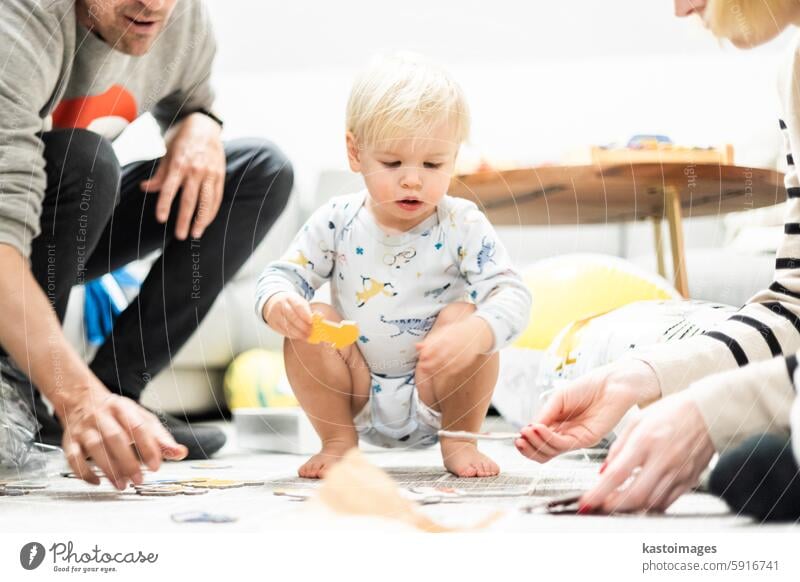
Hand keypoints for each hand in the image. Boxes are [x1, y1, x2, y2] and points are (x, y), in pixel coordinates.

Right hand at [56, 386, 186, 489]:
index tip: (155, 466)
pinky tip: (97, 482)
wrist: (82, 399)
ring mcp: (84, 428)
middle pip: (115, 438)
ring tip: (121, 485)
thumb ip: (160, 437)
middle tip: (139, 479)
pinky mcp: (69, 441)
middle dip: (128, 461)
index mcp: (123, 408)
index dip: (148, 447)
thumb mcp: (141, 418)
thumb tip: (180, 453)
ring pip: (95, 448)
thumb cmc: (117, 413)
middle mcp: (102, 416)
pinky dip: (84, 472)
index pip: (138, 427)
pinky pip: (73, 458)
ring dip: (109, 469)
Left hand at [140, 112, 224, 239]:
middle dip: (184, 220)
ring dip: (201, 220)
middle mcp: (195, 170)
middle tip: (180, 236)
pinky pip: (216, 197)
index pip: (169, 189)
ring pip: (206, 202)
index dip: (164, 205)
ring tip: (196, 233)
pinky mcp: (219, 175)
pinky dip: (211, 211)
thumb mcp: (167, 153)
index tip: (161, 219)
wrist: (204, 126)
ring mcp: (209, 173)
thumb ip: (160, 174)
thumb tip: (145, 188)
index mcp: (178, 164)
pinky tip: (206, 221)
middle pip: (189, 200)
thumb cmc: (182, 139)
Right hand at [263, 292, 312, 338]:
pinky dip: (292, 335)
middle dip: (303, 326)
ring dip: (298, 333)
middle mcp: (281, 305)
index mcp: (290, 298)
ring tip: (306, 336)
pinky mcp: (273, 324)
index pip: (298, 306)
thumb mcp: (299, 302)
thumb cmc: (290, 303)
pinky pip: (283, 331)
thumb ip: (308, 310)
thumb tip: (319, 318)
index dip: (305, 314)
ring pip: (287, 326)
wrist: (273, 302)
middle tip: (311, 332)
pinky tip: (299, 336)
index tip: (312, 322)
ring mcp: (275, 315)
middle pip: (292, 317)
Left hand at [415, 316, 491, 383]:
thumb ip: (429, 341)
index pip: (436, 346)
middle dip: (430, 364)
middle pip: (441, 357)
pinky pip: (454, 369)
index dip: (427, 353)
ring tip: (428, 371)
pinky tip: (439, 373)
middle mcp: (455, 346)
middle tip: (422, 367)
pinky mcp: (465, 361)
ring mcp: (461, 354)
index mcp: (448, 337)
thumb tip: (417, 346)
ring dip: (436, 370)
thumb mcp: (443, 332)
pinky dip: (446, 372)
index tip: (421, 357)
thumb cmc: (456, 332)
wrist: (476, 333)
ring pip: (447, 365)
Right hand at [515, 359, 660, 461]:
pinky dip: (548, 438)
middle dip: (528, 449)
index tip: (517, 437)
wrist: (613, 383)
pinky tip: (539, 429)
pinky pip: (563, 444)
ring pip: (551, 452)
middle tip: (519, 440)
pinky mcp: (587, 440)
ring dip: (536, 442)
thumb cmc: (589, 387)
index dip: (526, 443)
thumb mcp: (559, 399)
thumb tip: (528, 429)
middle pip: (543, 452)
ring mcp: (576, 439)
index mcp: (557, 425)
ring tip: (527, 430)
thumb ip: (545, 415)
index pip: (538, 442)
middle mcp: (565, 435)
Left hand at [577, 394, 714, 513]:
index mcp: (646, 441)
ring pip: (651, 503)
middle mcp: (663, 460)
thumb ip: (618, 447)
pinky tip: (640, 500)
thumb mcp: (637, 420)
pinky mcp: (689, 481)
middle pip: (635, 495)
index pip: (618, 474)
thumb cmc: (673, 412)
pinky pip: (667, 502)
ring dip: (630, 508)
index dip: (599, 492)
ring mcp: (678, 473)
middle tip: (600, 505)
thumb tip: (604, 472)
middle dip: (613, 506)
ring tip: (616, 504)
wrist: (709, 412)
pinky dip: (649, 506)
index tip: (586, 501)